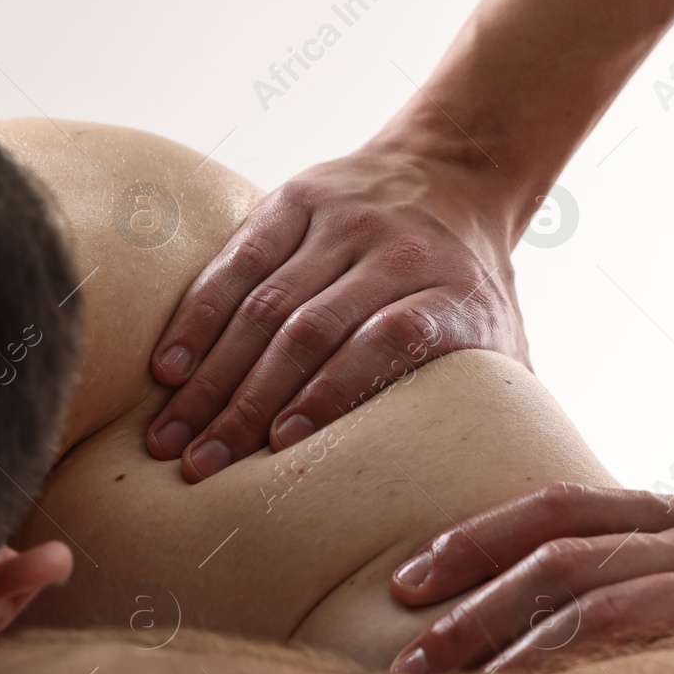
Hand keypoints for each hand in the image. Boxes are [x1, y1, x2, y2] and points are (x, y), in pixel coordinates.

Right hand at [147, 144, 528, 480]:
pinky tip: (169, 367)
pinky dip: (198, 317)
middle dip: (248, 404)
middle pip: (311, 330)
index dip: (334, 391)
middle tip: (202, 466)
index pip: (389, 341)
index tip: (284, 446)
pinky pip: (237, 261)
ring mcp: (342, 220)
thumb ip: (496, 410)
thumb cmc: (471, 289)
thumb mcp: (504, 343)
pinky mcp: (295, 199)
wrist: (454, 172)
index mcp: (454, 292)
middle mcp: (397, 251)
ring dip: (211, 375)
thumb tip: (484, 500)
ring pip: (265, 302)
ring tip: (172, 435)